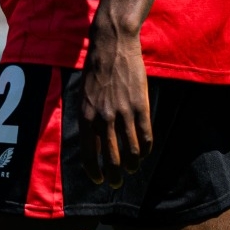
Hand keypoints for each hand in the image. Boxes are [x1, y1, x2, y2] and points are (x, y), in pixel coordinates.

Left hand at [79, 21, 151, 185]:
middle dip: (114, 175)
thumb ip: (88, 118)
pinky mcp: (140, 106)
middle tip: (116, 184)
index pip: (88, 154)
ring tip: (132, 170)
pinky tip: (144, 153)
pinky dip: (145, 149)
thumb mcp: (84, 96)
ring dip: (131, 164)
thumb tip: (92, 141)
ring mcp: (123, 113)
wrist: (112, 46)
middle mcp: (103, 118)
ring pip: (130, 151)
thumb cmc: (96, 70)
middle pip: (110, 158)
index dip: (94, 171)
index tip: (98, 180)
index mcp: (86, 116)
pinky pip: (145, 136)